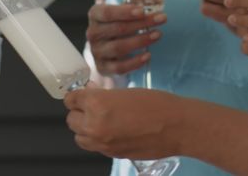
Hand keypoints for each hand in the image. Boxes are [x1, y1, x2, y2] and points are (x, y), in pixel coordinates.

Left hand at [65, 87, 183, 159]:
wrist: (177, 126)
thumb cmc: (156, 103)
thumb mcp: (124, 92)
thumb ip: (103, 96)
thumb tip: (90, 95)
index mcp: (97, 104)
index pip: (71, 99)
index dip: (77, 96)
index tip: (82, 94)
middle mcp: (94, 125)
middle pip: (71, 120)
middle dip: (80, 112)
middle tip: (92, 106)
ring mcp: (102, 143)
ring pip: (79, 137)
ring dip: (85, 128)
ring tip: (100, 121)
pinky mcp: (112, 154)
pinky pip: (94, 146)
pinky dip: (98, 139)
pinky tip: (112, 131)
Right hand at [86, 3, 165, 75]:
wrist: (108, 48)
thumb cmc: (118, 25)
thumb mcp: (121, 13)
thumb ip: (132, 9)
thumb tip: (155, 5)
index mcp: (95, 15)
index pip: (107, 13)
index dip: (125, 12)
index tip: (143, 11)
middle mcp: (93, 33)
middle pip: (118, 29)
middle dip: (142, 23)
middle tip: (161, 19)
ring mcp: (96, 52)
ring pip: (119, 47)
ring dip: (141, 41)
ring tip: (157, 34)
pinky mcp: (103, 67)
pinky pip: (119, 67)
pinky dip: (135, 62)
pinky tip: (148, 55)